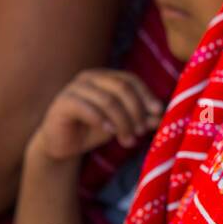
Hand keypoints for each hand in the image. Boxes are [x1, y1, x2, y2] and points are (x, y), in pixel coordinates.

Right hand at [30, 69, 162, 160]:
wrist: (61, 145)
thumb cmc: (92, 130)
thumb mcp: (120, 124)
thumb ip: (139, 118)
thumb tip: (160, 116)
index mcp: (104, 77)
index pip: (130, 80)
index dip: (146, 95)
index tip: (157, 113)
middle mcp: (89, 78)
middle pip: (121, 88)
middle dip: (136, 111)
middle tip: (142, 131)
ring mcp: (74, 88)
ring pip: (107, 100)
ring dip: (122, 121)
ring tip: (128, 139)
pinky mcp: (63, 103)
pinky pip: (87, 108)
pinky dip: (101, 120)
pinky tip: (110, 132)